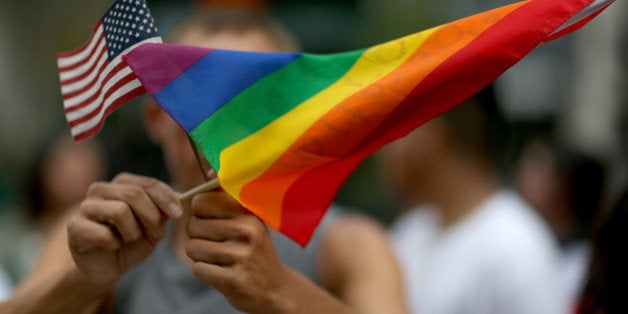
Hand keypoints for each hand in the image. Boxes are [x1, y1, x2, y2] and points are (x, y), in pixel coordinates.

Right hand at [67, 173, 181, 286]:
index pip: (148, 183)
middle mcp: (101, 189)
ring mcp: (84, 207)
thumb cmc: (131, 243)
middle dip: (151, 216)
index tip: (178, 213)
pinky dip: (114, 244)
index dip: (166, 197)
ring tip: (128, 239)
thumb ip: (163, 212)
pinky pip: (103, 233)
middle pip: (134, 194)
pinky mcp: (74, 227)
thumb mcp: (154, 228)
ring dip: (132, 232)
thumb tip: (180, 196)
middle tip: (155, 233)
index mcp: (122, 184)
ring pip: (120, 211)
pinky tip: (111, 246)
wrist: (107, 267)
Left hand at [186, 191, 290, 312]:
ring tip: (220, 259)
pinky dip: (204, 272)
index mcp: (247, 213)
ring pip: (192, 248)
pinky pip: (198, 269)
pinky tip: (221, 273)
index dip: (200, 213)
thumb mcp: (249, 219)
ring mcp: (240, 256)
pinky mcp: (233, 279)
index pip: (201, 201)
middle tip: (218, 245)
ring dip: (200, 256)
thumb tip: (209, 170)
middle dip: (198, 237)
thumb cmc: (255, 249)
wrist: (276, 289)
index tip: (213, 221)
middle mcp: (246, 231)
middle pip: (192, 226)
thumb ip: (227, 196)